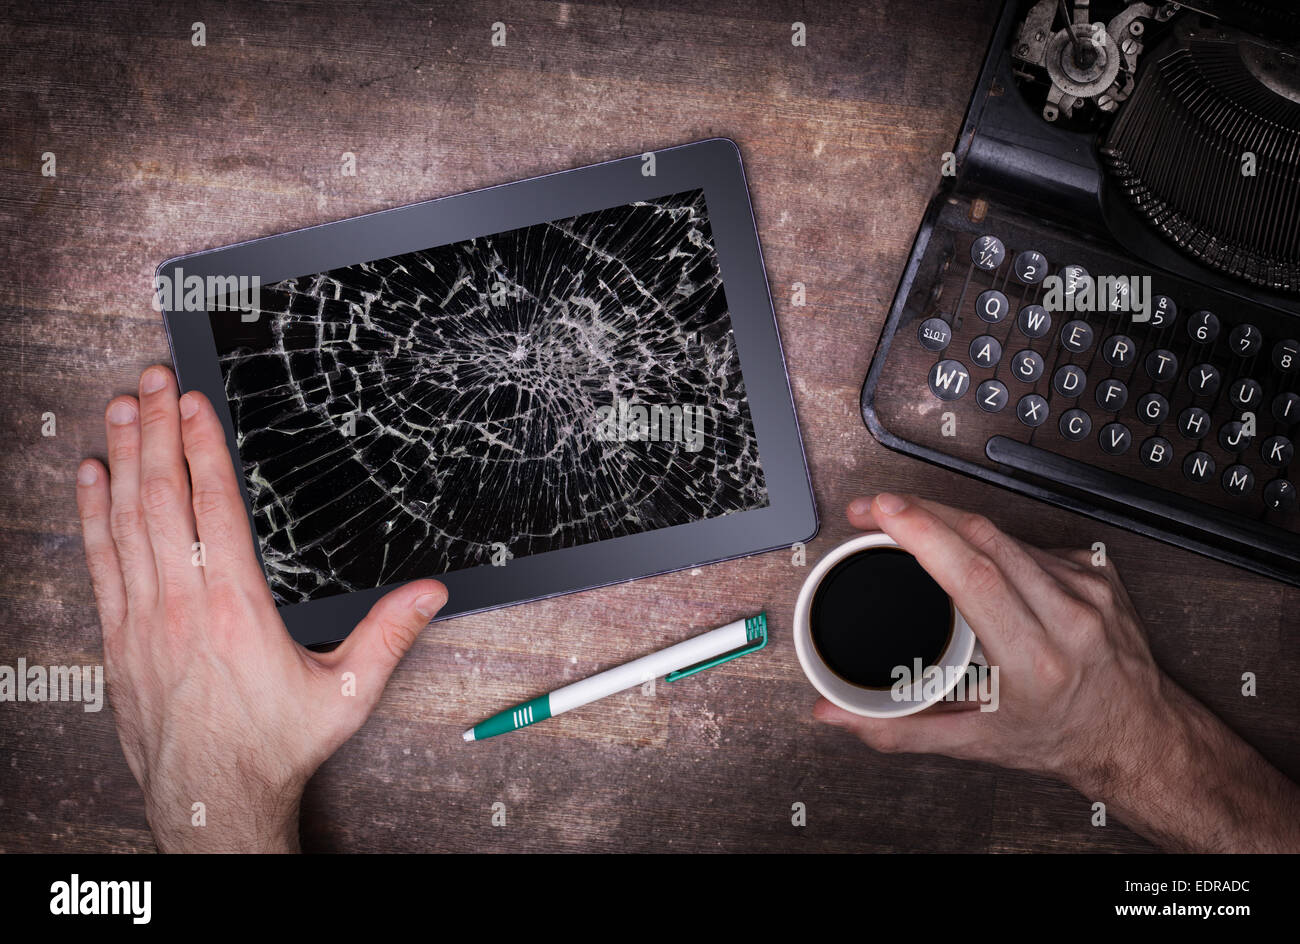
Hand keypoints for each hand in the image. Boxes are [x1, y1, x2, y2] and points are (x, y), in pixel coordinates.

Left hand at [76, 365, 446, 851]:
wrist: (212, 800)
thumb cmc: (274, 748)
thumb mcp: (347, 693)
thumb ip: (389, 635)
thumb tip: (430, 592)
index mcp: (236, 609)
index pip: (213, 507)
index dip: (201, 446)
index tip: (194, 402)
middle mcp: (180, 606)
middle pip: (162, 498)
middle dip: (156, 431)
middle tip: (152, 381)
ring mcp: (141, 621)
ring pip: (126, 521)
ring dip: (123, 459)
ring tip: (122, 408)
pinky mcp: (118, 640)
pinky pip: (101, 562)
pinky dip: (93, 514)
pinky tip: (92, 478)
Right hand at [814, 492, 1299, 851]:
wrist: (1138, 735)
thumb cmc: (1062, 736)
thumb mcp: (974, 744)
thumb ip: (894, 728)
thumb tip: (832, 713)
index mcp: (1034, 660)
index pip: (976, 576)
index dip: (925, 534)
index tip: (884, 512)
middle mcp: (1067, 616)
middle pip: (983, 538)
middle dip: (919, 511)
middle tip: (872, 508)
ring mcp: (1086, 587)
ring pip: (1003, 533)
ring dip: (947, 520)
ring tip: (905, 521)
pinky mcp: (1095, 570)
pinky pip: (1028, 541)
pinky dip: (988, 540)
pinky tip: (968, 552)